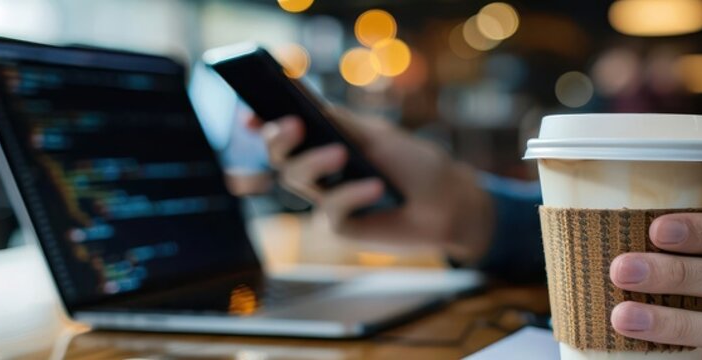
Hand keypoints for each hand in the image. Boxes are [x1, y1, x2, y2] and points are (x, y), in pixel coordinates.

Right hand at [254, 111, 493, 262]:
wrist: (450, 203)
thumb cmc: (415, 164)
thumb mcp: (378, 135)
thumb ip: (341, 122)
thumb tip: (305, 105)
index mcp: (326, 141)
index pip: (285, 131)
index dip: (262, 123)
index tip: (250, 115)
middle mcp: (320, 171)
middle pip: (280, 156)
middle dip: (279, 139)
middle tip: (293, 124)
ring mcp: (327, 199)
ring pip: (296, 180)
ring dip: (314, 162)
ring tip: (341, 153)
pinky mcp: (341, 227)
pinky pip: (331, 210)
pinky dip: (351, 194)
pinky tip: (374, 186)